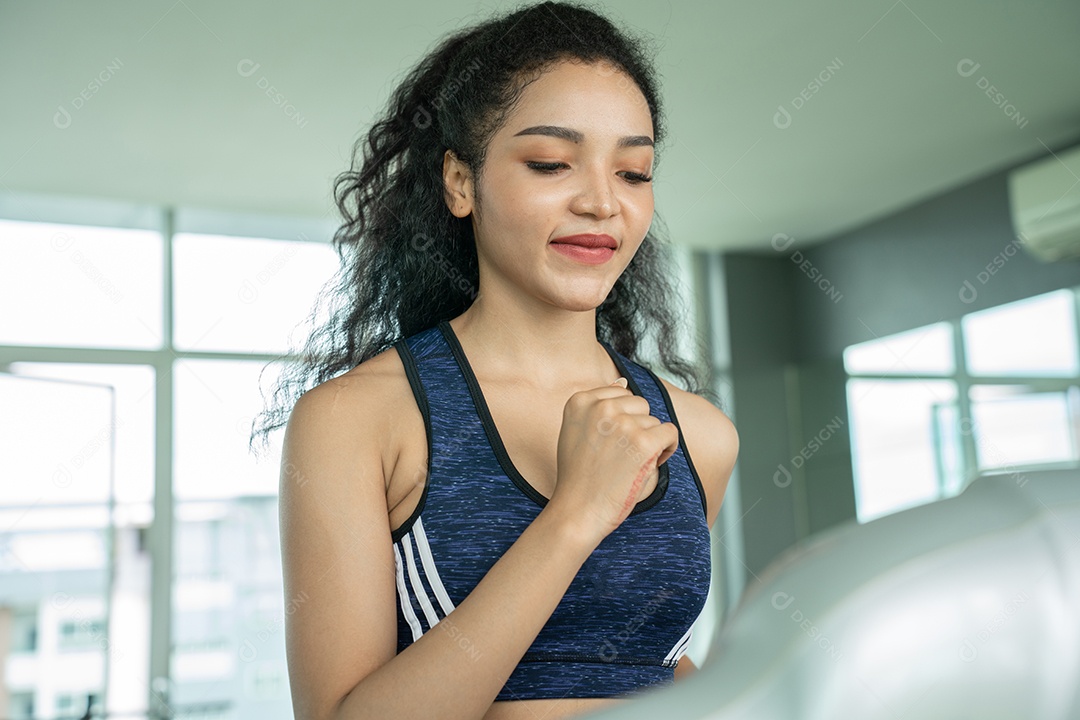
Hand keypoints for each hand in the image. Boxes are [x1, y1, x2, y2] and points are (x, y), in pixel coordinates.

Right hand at [545, 377, 679, 543]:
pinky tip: (649, 464)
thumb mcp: (576, 431)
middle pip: (640, 404)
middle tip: (620, 455)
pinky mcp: (643, 442)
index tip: (606, 444)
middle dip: (638, 427)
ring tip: (627, 464)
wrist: (578, 510)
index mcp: (580, 400)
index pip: (620, 392)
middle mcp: (600, 407)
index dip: (621, 419)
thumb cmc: (579, 476)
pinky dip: (666, 449)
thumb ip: (597, 404)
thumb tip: (623, 380)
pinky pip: (669, 432)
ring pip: (654, 421)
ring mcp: (622, 423)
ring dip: (649, 442)